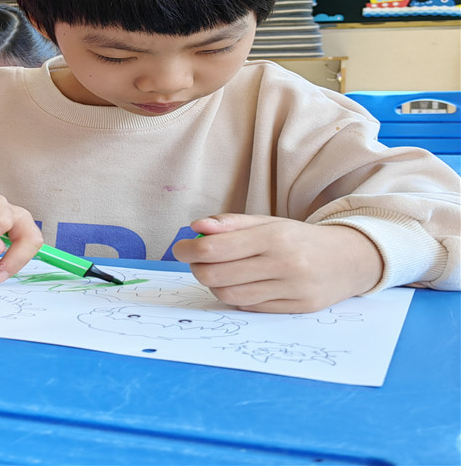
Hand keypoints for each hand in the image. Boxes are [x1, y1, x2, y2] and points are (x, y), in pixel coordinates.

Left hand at [172, 213, 383, 312]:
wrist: (349, 259)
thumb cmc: (299, 239)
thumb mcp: (268, 222)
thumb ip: (231, 224)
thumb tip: (196, 227)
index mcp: (275, 237)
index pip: (215, 249)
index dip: (189, 250)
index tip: (180, 249)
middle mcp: (285, 264)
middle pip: (217, 276)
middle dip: (197, 269)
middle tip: (196, 262)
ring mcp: (293, 290)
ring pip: (230, 295)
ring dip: (214, 285)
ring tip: (217, 273)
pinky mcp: (297, 309)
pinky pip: (250, 308)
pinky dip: (236, 297)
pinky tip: (240, 285)